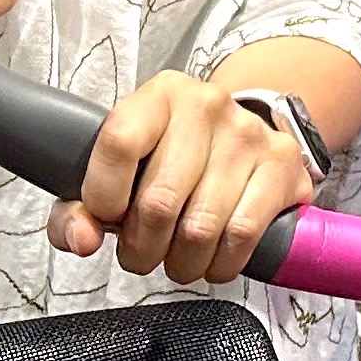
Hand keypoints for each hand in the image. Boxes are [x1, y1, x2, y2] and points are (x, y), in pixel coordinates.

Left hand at [49, 73, 317, 283]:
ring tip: (177, 256)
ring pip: (201, 228)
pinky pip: (241, 236)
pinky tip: (212, 257)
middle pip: (159, 201)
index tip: (108, 216)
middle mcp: (206, 105)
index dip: (104, 197)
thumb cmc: (166, 161)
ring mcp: (249, 133)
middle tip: (142, 252)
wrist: (237, 136)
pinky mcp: (282, 164)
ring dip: (181, 262)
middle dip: (142, 248)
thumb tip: (81, 239)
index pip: (119, 142)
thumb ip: (77, 210)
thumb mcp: (115, 172)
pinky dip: (220, 264)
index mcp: (159, 96)